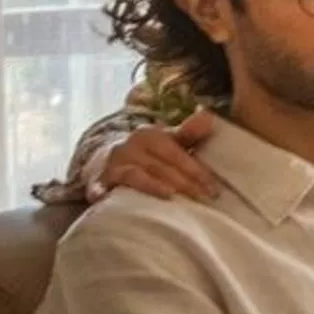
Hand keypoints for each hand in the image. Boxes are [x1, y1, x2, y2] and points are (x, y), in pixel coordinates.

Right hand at [93, 111, 219, 202]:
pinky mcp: (99, 179)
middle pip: (160, 166)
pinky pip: (100, 185)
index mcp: (150, 135)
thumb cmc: (150, 152)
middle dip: (184, 183)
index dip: (196, 170)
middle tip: (203, 198)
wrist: (109, 157)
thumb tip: (207, 116)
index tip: (213, 188)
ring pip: (135, 175)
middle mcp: (130, 147)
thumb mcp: (168, 140)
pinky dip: (100, 191)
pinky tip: (103, 197)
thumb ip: (188, 133)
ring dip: (152, 186)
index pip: (176, 153)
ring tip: (170, 196)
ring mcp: (113, 163)